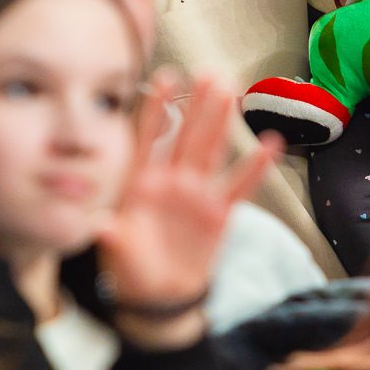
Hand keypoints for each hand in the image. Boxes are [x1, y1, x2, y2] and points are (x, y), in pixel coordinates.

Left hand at [95, 74, 280, 349]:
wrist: (158, 296)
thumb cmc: (130, 268)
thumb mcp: (116, 251)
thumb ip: (112, 235)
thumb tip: (99, 225)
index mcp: (141, 182)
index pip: (148, 137)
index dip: (156, 108)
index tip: (165, 77)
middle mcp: (171, 180)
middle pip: (187, 135)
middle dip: (198, 105)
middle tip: (211, 73)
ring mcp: (196, 194)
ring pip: (211, 151)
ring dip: (221, 122)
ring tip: (234, 92)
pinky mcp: (219, 214)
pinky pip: (239, 186)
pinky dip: (255, 167)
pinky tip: (270, 143)